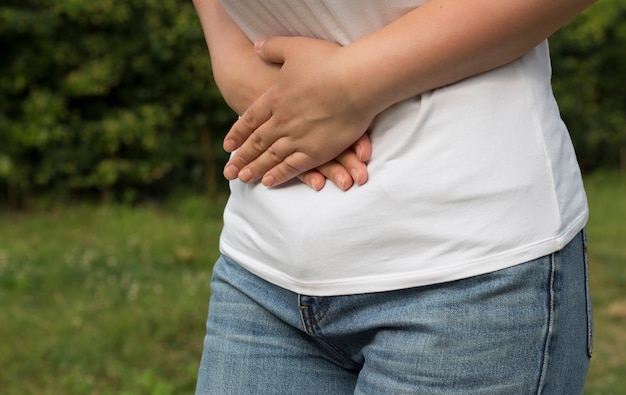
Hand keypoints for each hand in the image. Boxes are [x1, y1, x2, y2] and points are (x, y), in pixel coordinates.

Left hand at [222, 36, 377, 186]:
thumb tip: (256, 47)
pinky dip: (279, 175)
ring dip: (255, 169)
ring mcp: (297, 138)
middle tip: (229, 171)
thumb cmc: (329, 61)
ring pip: (270, 157)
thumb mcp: (294, 46)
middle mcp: (281, 120)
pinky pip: (292, 167)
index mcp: (275, 98)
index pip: (250, 120)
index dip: (238, 133)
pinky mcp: (316, 151)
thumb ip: (273, 47)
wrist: (357, 80)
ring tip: (243, 179)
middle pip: (257, 142)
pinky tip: (268, 182)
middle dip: (242, 158)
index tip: (228, 145)